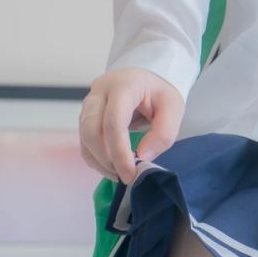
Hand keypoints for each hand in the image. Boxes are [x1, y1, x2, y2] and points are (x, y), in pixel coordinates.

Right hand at [79, 66, 183, 184]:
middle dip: (107, 159)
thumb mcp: (173, 108)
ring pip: (84, 138)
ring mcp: (89, 104)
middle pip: (91, 130)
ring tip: (121, 173)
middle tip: (126, 176)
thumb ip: (163, 133)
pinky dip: (96, 159)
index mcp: (123, 85)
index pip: (113, 121)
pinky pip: (84, 142)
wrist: (145, 80)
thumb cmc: (159, 93)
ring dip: (100, 161)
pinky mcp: (85, 117)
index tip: (130, 174)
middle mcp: (99, 92)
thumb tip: (142, 157)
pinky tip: (113, 167)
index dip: (119, 152)